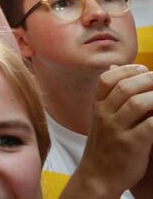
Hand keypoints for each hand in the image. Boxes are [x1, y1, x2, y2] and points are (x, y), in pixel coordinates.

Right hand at [68, 64, 152, 197]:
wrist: (98, 176)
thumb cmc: (105, 145)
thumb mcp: (100, 117)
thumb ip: (109, 95)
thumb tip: (116, 67)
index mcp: (97, 107)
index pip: (107, 79)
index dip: (127, 70)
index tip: (143, 68)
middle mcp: (103, 115)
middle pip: (125, 87)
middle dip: (147, 79)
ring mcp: (116, 129)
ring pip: (138, 102)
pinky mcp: (131, 145)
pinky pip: (150, 125)